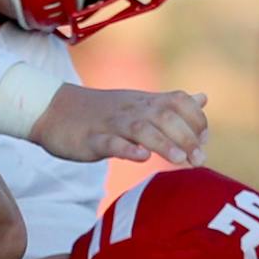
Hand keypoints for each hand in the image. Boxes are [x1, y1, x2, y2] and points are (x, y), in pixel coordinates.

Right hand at [31, 84, 207, 165]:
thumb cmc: (102, 113)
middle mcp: (132, 109)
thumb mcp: (139, 105)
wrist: (54, 110)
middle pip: (165, 116)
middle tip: (199, 160)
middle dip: (187, 137)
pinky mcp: (91, 139)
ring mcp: (111, 124)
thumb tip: (202, 98)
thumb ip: (172, 105)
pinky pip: (111, 142)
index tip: (204, 143)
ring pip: (141, 129)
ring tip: (180, 160)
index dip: (197, 121)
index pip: (179, 102)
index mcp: (145, 102)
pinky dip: (127, 149)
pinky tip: (141, 157)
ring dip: (163, 143)